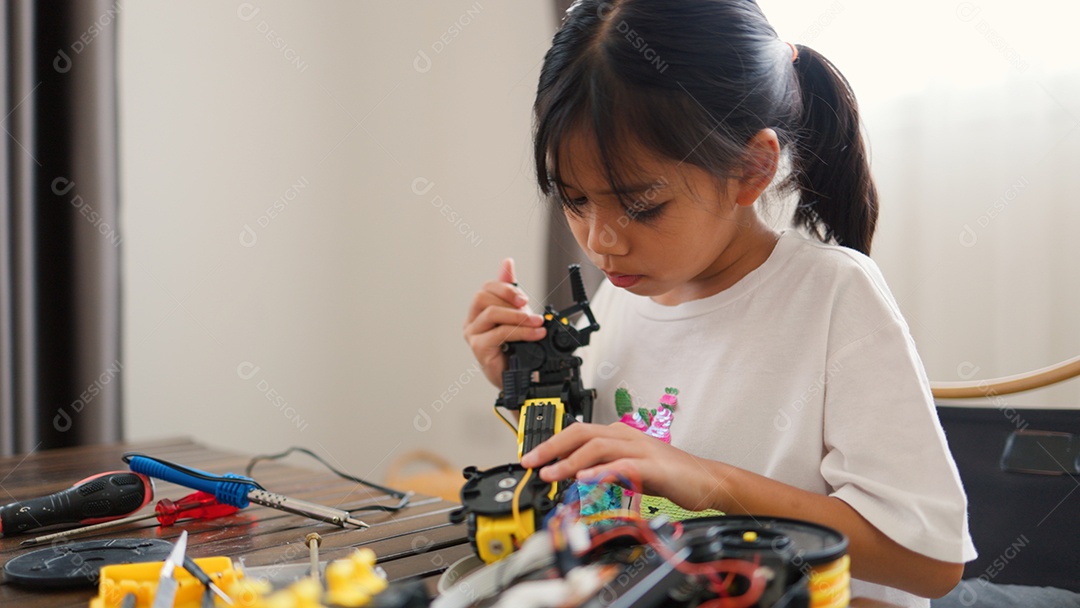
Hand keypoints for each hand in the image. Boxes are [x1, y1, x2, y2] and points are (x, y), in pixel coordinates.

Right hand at [463, 258, 546, 387]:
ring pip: (491, 313)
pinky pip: (499, 333)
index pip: (486, 288)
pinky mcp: (479, 348)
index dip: (506, 288)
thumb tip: (507, 262)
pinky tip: (534, 334)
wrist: (516, 378)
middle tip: (531, 310)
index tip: (524, 297)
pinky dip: (521, 332)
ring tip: (536, 323)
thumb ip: (509, 290)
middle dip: (510, 300)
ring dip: (518, 316)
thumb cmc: (514, 347)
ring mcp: (473, 335)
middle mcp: (472, 321)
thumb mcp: (515, 315)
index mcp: (479, 310)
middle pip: (483, 297)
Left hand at [520, 422, 722, 512]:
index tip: (532, 458)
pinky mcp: (653, 466)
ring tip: (551, 474)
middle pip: (582, 433)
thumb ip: (602, 470)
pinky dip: (602, 471)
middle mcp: (627, 436)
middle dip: (552, 446)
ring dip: (570, 461)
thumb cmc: (668, 475)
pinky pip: (623, 465)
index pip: (578, 432)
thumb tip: (573, 477)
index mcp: (619, 435)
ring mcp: (640, 449)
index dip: (552, 443)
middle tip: (531, 462)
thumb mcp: (627, 471)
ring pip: (598, 447)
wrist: (705, 480)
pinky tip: (585, 479)